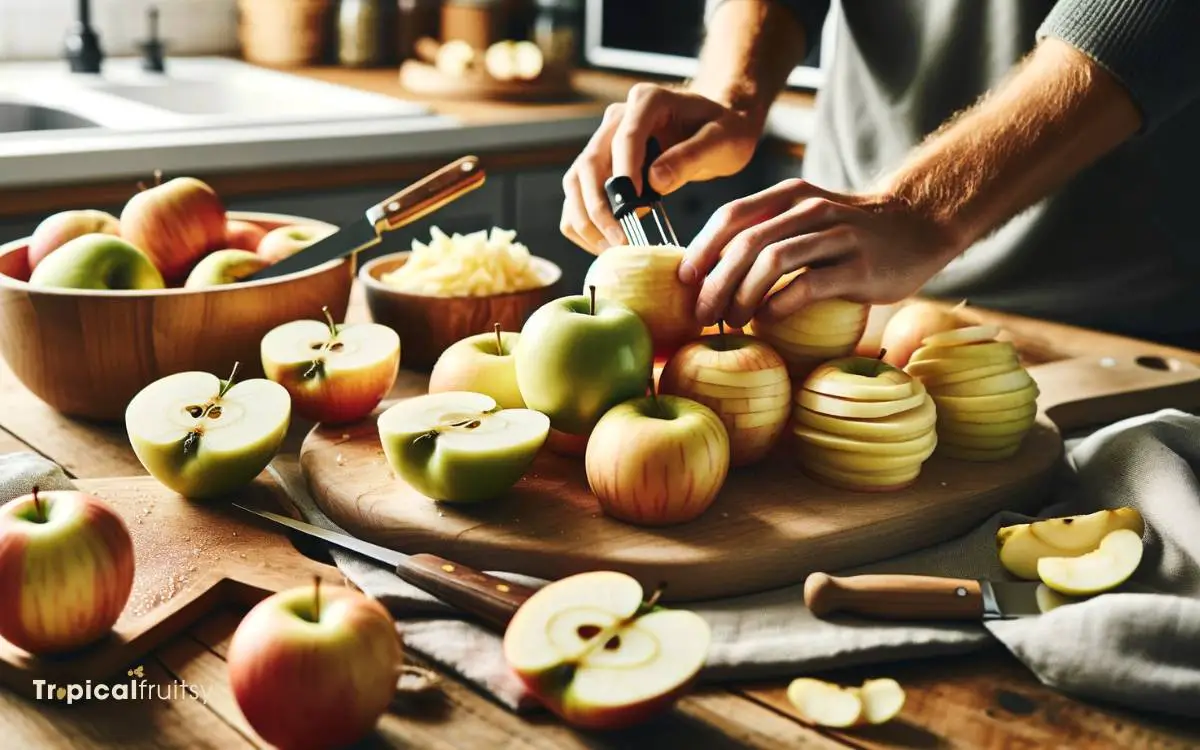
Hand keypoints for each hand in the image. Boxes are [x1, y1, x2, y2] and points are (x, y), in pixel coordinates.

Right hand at [560, 83, 764, 253]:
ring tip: (610, 249)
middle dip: (599, 207)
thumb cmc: (723, 130)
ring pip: (575, 182)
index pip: (625, 138)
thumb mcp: (723, 139)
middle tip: (620, 241)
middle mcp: (617, 118)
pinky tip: (604, 244)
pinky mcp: (601, 165)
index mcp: (648, 101)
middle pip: (589, 163)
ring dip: (585, 219)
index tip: (632, 210)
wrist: (715, 129)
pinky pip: (578, 194)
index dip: (624, 174)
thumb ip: (691, 156)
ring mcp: (604, 141)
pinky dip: (583, 222)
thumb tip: (654, 181)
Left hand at [680, 178, 963, 328]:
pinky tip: (767, 320)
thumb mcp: (805, 219)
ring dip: (743, 296)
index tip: (684, 281)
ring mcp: (836, 237)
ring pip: (772, 261)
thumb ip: (765, 233)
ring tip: (733, 321)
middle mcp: (809, 210)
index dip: (701, 249)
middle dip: (715, 282)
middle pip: (745, 243)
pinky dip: (778, 305)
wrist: (919, 226)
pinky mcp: (858, 267)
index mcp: (788, 196)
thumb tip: (709, 272)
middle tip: (702, 314)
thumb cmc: (849, 233)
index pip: (731, 216)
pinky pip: (807, 286)